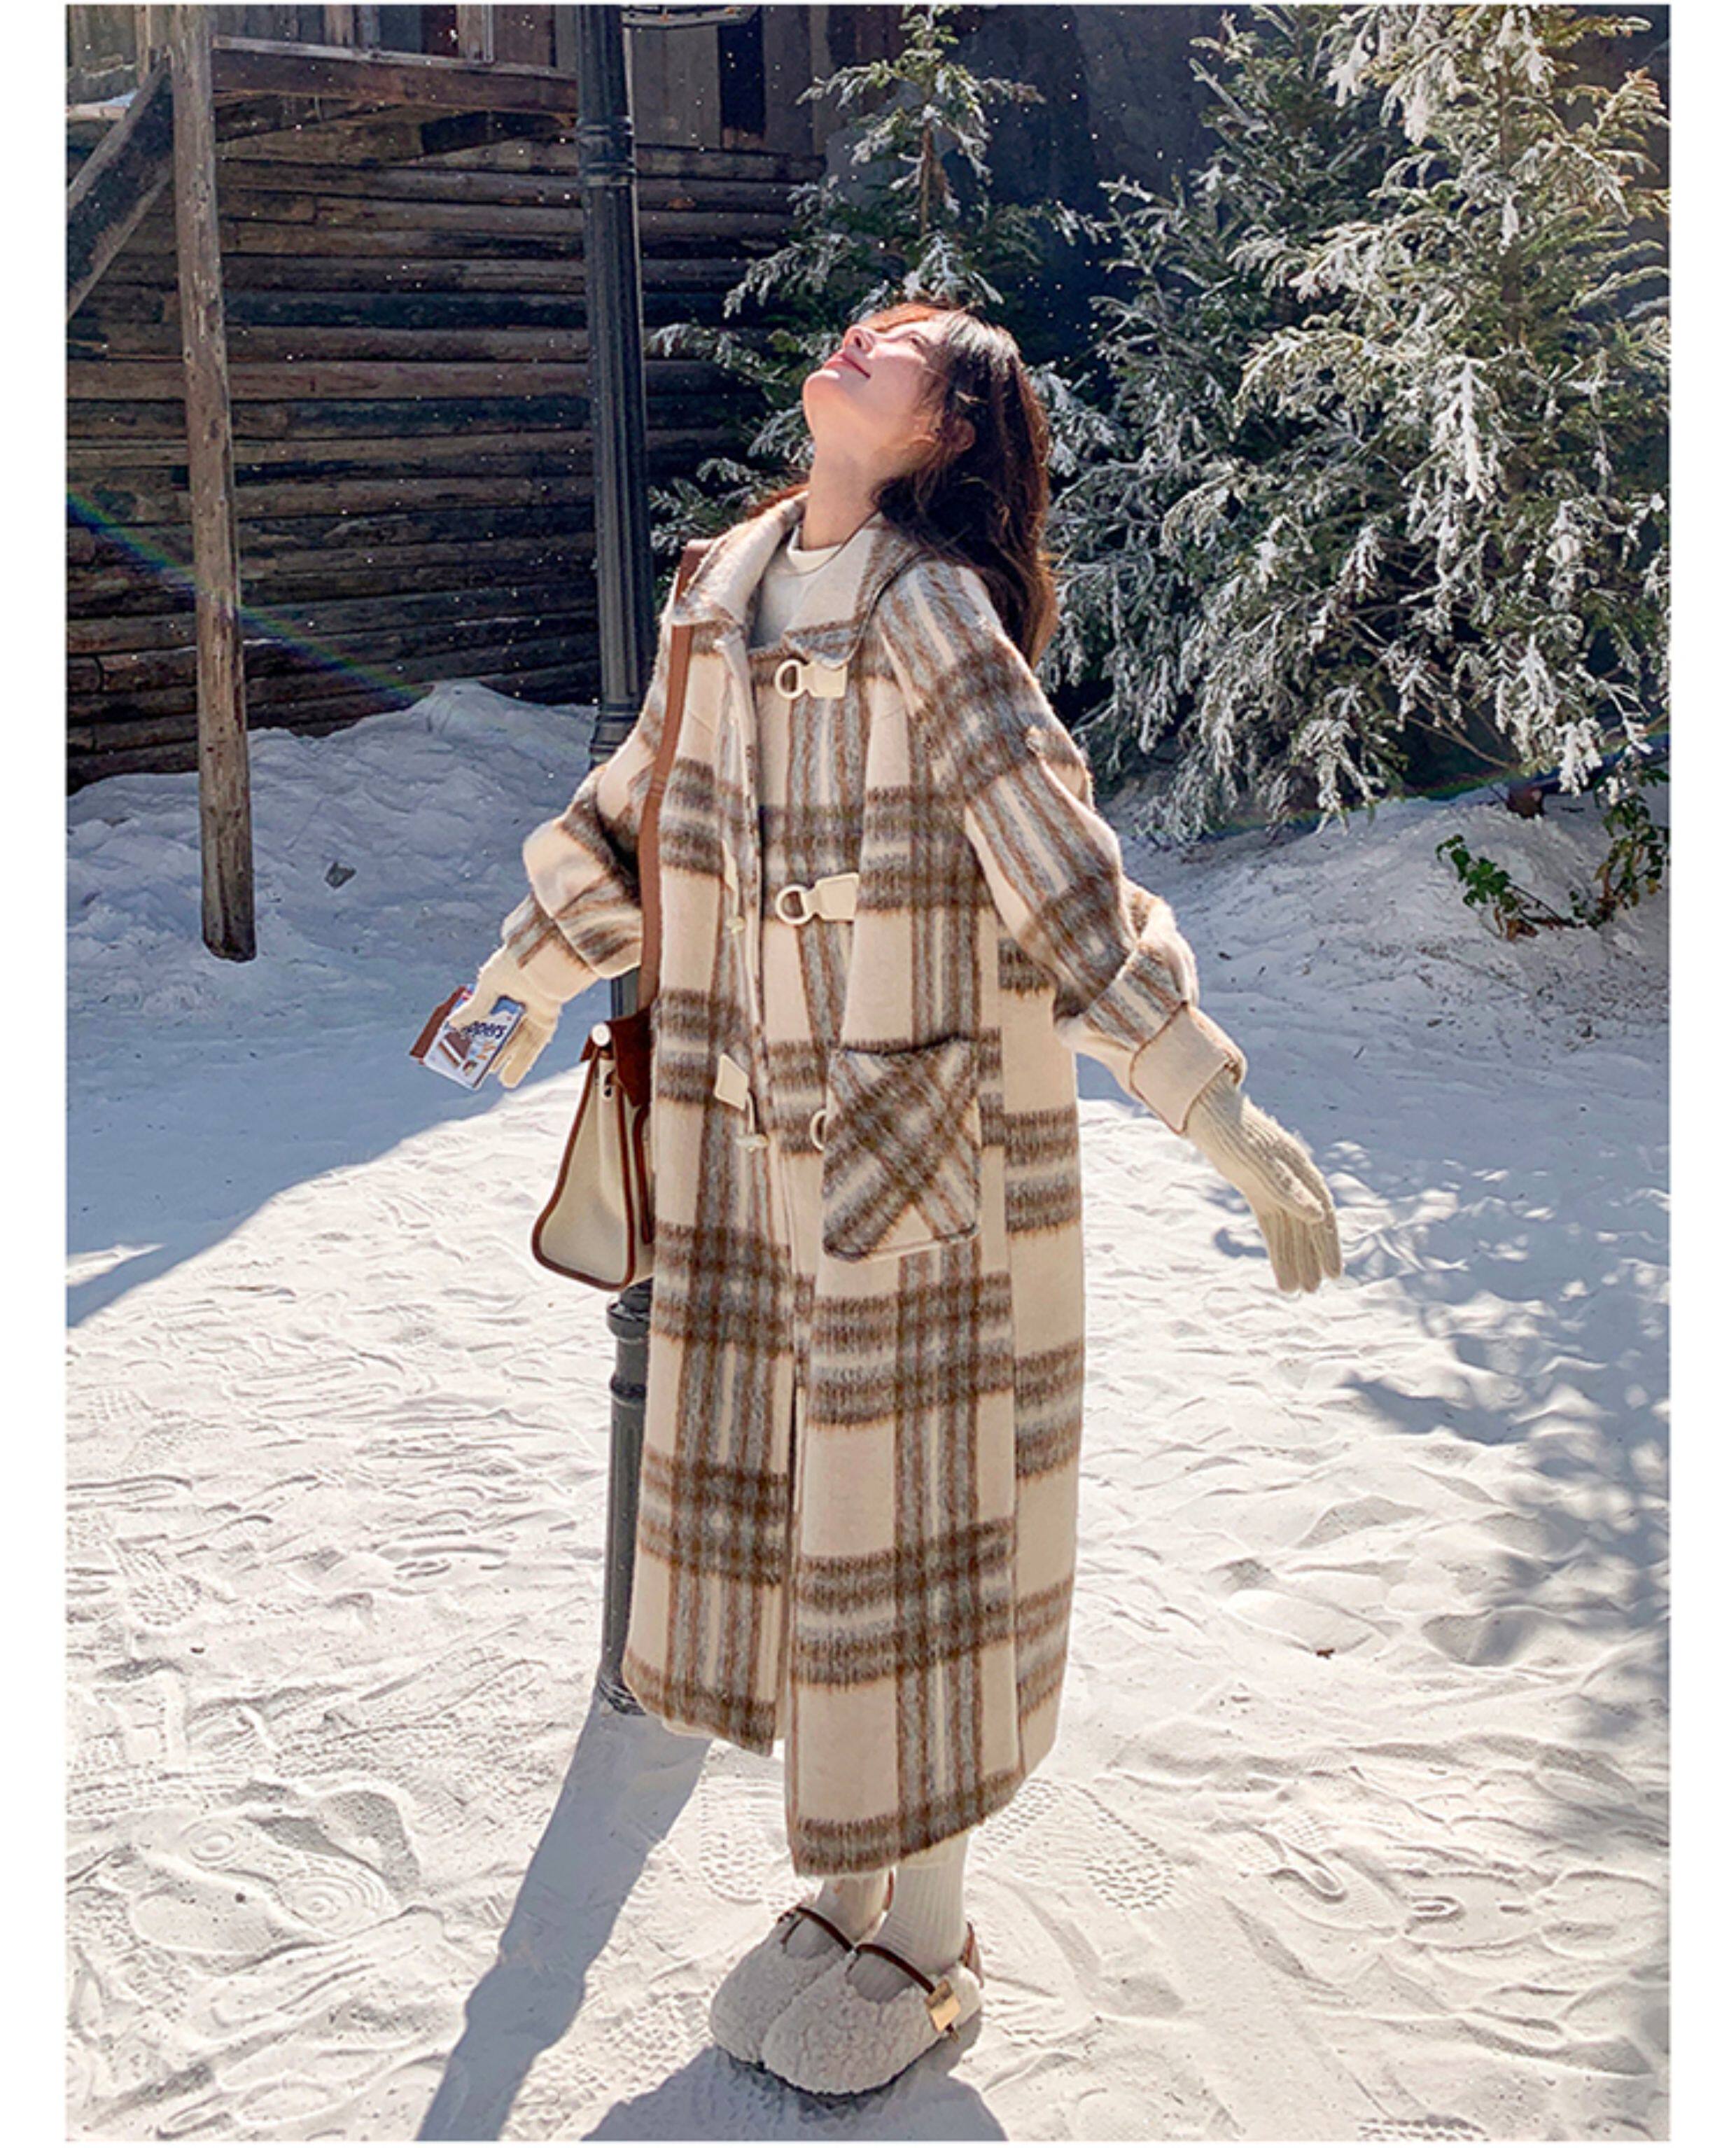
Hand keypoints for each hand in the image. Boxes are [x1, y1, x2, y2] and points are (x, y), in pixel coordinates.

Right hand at [450, 945, 561, 1088]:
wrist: (544, 961)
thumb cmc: (515, 964)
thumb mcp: (488, 985)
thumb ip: (475, 1007)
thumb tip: (453, 1024)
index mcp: (502, 989)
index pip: (486, 1013)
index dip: (475, 1029)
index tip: (462, 1043)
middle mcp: (518, 1002)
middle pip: (501, 1032)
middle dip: (489, 1049)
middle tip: (474, 1064)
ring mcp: (533, 1013)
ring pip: (517, 1043)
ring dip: (505, 1061)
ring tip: (492, 1076)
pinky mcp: (546, 1021)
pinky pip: (533, 1047)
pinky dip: (521, 1063)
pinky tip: (509, 1078)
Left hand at [1181, 1067, 1342, 1292]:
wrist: (1208, 1116)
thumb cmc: (1236, 1135)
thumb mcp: (1261, 1164)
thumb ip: (1288, 1190)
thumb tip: (1318, 1216)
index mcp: (1302, 1172)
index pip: (1323, 1214)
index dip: (1329, 1245)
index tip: (1334, 1275)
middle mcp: (1294, 1182)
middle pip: (1308, 1227)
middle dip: (1312, 1259)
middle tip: (1313, 1291)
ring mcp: (1276, 1187)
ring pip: (1289, 1230)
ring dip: (1293, 1259)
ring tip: (1296, 1291)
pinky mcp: (1259, 1192)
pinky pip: (1272, 1225)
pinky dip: (1275, 1248)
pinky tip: (1279, 1271)